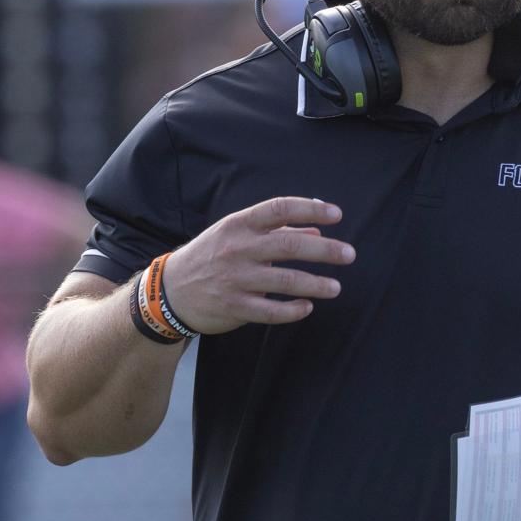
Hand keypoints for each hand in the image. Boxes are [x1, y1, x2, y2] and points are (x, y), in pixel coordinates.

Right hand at [161, 197, 354, 334]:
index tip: (337, 214)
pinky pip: (271, 311)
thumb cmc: (212, 256)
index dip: (311, 210)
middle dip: (325, 251)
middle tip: (350, 254)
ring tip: (336, 287)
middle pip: (289, 246)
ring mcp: (235, 279)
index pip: (280, 209)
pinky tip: (307, 307)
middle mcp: (238, 249)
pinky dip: (293, 310)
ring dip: (316, 284)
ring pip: (285, 281)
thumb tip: (317, 232)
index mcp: (239, 224)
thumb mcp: (237, 235)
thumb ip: (277, 231)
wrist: (170, 291)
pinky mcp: (234, 306)